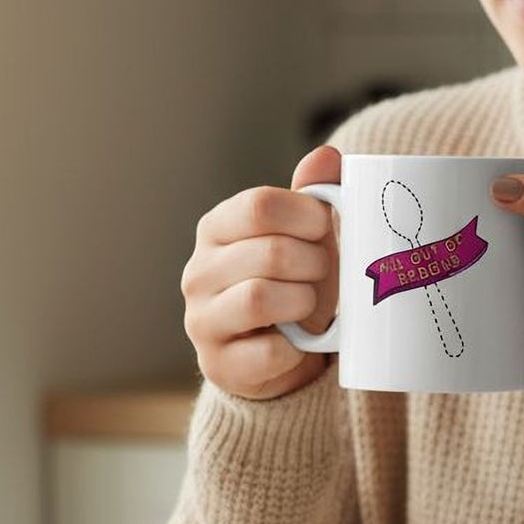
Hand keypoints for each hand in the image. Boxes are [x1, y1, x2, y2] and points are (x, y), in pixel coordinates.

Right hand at [181, 146, 341, 401]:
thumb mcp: (304, 238)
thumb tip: (326, 158)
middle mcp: (198, 273)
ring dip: (303, 301)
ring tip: (310, 304)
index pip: (260, 207)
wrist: (279, 357)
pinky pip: (268, 351)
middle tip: (323, 273)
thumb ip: (313, 197)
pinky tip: (300, 342)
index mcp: (215, 229)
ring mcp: (202, 321)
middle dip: (312, 263)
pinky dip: (297, 347)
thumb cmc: (291, 285)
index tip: (324, 229)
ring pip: (260, 298)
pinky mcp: (219, 365)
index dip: (306, 216)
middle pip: (269, 252)